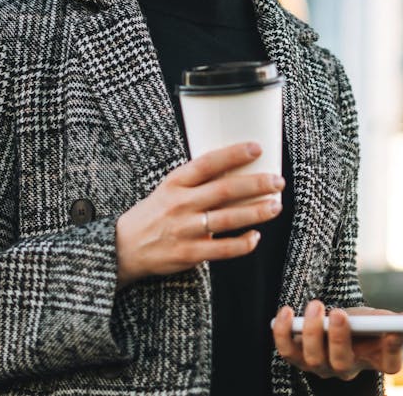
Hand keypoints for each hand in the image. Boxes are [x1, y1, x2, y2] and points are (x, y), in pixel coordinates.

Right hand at [115, 141, 283, 286]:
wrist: (125, 246)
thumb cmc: (154, 212)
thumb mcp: (169, 188)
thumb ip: (197, 182)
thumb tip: (236, 171)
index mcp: (176, 182)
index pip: (208, 163)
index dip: (234, 154)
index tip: (256, 148)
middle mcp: (181, 203)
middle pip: (224, 190)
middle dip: (256, 184)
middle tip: (277, 181)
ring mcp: (186, 229)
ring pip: (228, 219)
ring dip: (256, 212)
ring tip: (275, 206)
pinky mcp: (189, 253)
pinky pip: (223, 249)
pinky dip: (243, 243)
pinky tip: (255, 237)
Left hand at [273, 300, 402, 379]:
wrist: (333, 322)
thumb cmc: (360, 323)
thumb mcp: (378, 318)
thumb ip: (394, 320)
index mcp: (374, 360)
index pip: (389, 364)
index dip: (393, 350)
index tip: (394, 330)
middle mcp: (346, 369)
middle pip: (343, 364)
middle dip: (340, 338)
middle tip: (340, 312)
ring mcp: (320, 366)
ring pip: (314, 358)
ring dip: (312, 331)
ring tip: (316, 305)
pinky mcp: (297, 356)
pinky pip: (286, 350)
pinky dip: (283, 332)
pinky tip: (286, 311)